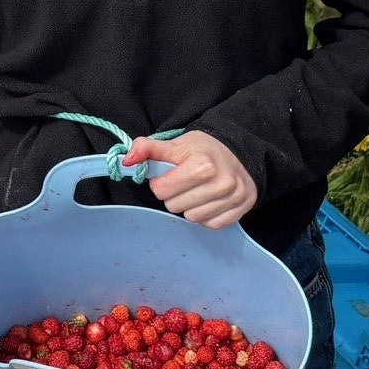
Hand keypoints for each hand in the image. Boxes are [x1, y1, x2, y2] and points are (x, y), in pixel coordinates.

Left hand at [124, 131, 257, 228]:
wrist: (241, 154)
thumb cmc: (205, 150)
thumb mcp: (178, 144)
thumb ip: (149, 149)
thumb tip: (127, 160)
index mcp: (202, 165)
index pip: (161, 190)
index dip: (161, 183)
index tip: (171, 175)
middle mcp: (220, 183)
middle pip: (175, 206)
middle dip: (175, 195)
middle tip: (186, 183)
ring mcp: (232, 198)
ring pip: (192, 218)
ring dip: (190, 207)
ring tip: (198, 191)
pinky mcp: (239, 211)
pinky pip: (210, 225)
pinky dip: (206, 215)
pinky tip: (210, 200)